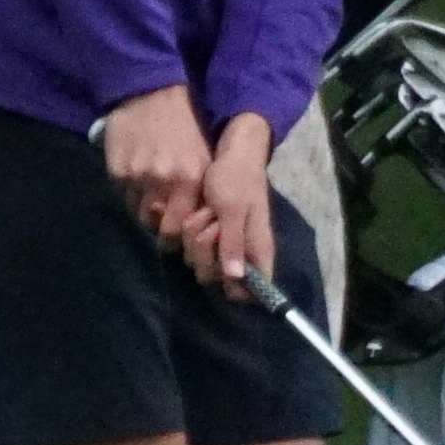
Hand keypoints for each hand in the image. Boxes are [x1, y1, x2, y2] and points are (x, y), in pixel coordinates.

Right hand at [102, 84, 210, 246]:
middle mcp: (162, 180)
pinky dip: (129, 190)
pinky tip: (136, 173)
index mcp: (190, 178)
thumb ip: (200, 191)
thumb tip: (194, 226)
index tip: (174, 234)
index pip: (176, 230)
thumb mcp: (204, 155)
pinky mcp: (115, 169)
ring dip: (142, 207)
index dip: (174, 236)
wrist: (151, 91)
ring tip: (149, 190)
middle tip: (160, 215)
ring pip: (135, 211)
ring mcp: (135, 175)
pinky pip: (121, 194)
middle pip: (153, 225)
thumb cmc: (185, 124)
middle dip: (157, 225)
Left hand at [179, 114, 273, 299]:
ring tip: (206, 211)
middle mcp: (240, 254)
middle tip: (212, 223)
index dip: (235, 288)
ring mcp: (221, 245)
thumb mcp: (233, 208)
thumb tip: (236, 277)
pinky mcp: (207, 235)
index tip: (221, 266)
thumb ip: (233, 242)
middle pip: (215, 277)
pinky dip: (187, 230)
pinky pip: (189, 245)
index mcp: (257, 251)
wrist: (230, 152)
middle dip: (205, 251)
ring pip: (197, 261)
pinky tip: (191, 212)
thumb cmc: (237, 178)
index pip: (252, 291)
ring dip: (195, 236)